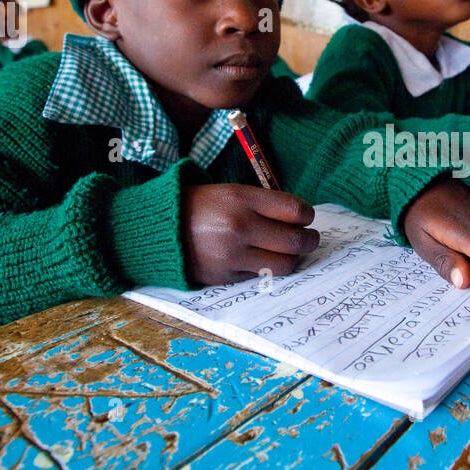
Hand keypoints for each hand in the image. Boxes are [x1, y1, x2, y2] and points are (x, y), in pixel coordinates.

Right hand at [181, 184, 319, 285]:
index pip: (294, 210)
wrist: (160, 229)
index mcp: (241, 199)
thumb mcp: (232, 192)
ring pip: (284, 264)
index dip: (307, 215)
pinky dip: (268, 269)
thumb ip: (265, 204)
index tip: (306, 218)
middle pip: (295, 241)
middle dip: (310, 241)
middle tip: (310, 239)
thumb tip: (300, 220)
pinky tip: (266, 260)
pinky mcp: (226, 276)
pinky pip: (262, 276)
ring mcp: (232, 254)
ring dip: (293, 259)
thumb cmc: (201, 207)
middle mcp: (239, 227)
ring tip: (290, 252)